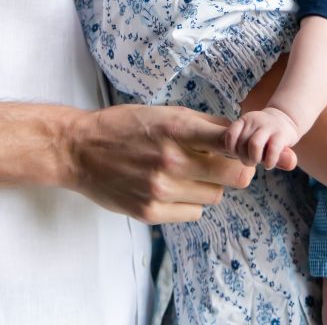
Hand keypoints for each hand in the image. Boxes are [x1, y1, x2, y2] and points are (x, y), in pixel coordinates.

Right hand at [64, 103, 256, 223]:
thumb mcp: (164, 112)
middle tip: (223, 163)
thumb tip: (239, 133)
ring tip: (186, 172)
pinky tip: (171, 187)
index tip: (246, 148)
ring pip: (214, 196)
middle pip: (233, 177)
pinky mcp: (150, 213)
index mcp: (176, 129)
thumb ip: (202, 124)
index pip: (230, 143)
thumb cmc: (125, 125)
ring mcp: (160, 191)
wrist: (80, 150)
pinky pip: (193, 213)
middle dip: (234, 169)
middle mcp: (171, 161)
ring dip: (208, 185)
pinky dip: (189, 202)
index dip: (246, 148)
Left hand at [224, 107, 298, 169]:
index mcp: (244, 121)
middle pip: (242, 143)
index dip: (231, 149)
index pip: (230, 135)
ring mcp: (268, 127)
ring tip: (258, 162)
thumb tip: (223, 145)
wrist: (285, 119)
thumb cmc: (261, 133)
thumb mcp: (249, 132)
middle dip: (244, 158)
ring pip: (254, 145)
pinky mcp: (281, 135)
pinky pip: (272, 150)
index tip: (238, 154)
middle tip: (250, 161)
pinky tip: (269, 165)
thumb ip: (237, 141)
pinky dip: (269, 161)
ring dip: (254, 159)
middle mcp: (255, 121)